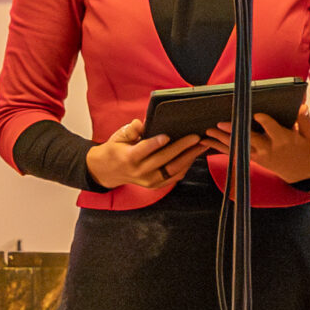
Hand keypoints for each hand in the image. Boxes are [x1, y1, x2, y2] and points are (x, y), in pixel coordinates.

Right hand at [85, 120, 203, 189]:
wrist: (109, 171)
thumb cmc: (116, 149)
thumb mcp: (118, 136)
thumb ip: (130, 130)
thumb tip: (141, 123)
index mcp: (128, 158)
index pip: (143, 150)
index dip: (155, 143)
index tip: (167, 135)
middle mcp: (140, 172)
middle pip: (163, 160)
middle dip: (181, 148)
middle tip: (195, 137)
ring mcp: (149, 181)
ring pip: (172, 170)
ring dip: (189, 158)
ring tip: (201, 145)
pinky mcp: (155, 185)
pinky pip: (174, 177)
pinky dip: (186, 167)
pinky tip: (194, 155)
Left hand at [202, 104, 309, 184]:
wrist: (301, 171)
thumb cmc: (305, 147)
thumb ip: (306, 120)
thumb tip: (302, 107)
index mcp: (283, 139)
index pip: (272, 129)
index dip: (264, 121)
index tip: (256, 114)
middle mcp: (268, 148)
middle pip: (249, 139)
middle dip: (235, 131)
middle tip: (220, 123)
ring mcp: (259, 155)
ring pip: (238, 147)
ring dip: (222, 140)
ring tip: (208, 131)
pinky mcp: (252, 159)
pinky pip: (234, 154)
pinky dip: (220, 148)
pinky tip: (208, 142)